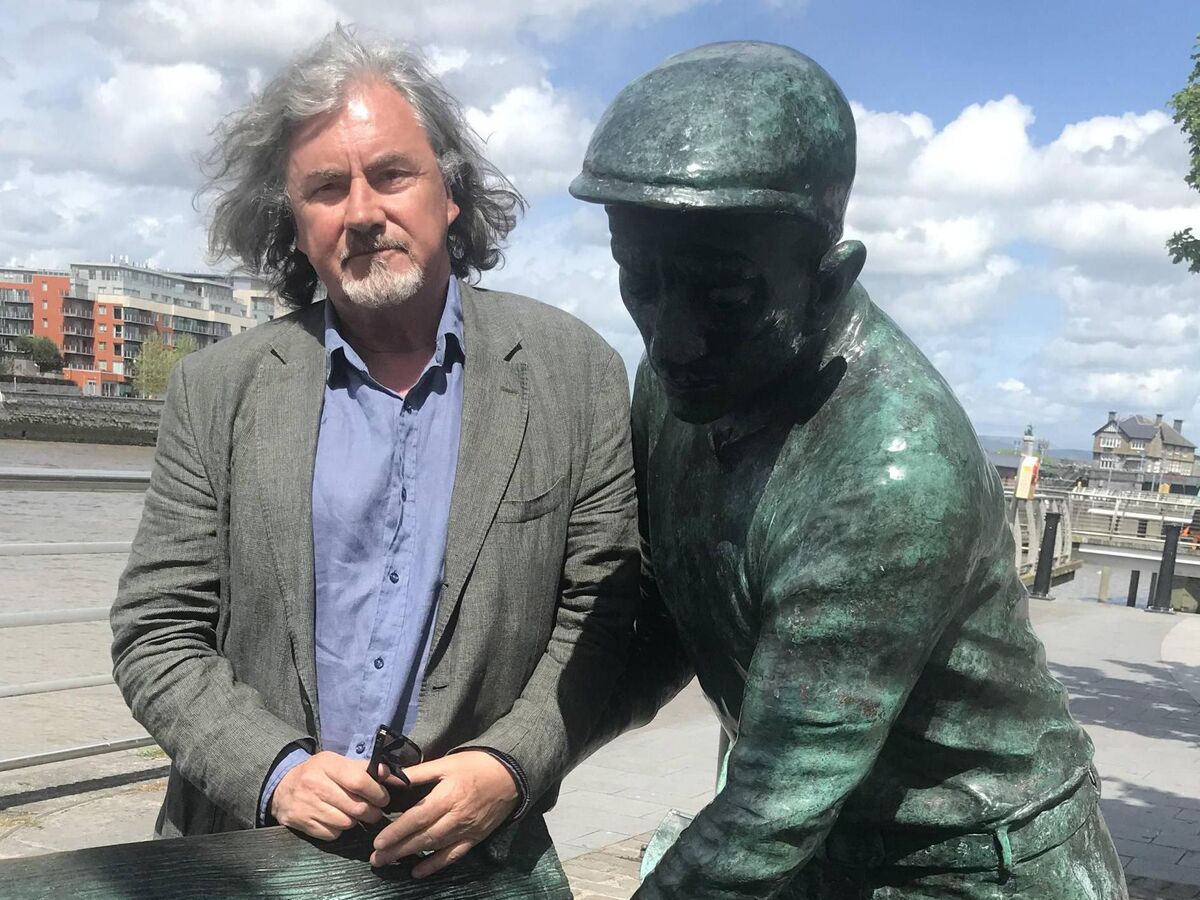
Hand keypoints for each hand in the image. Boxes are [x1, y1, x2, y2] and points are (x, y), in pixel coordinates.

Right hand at [270, 750, 390, 840]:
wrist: (281, 787)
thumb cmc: (316, 773)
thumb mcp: (336, 762)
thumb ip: (362, 768)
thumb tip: (389, 774)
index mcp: (327, 765)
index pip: (360, 781)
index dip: (377, 793)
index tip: (383, 798)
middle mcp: (316, 785)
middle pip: (356, 807)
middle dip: (372, 812)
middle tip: (375, 811)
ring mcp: (308, 806)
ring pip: (346, 823)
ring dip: (355, 821)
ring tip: (354, 814)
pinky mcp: (302, 823)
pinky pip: (332, 834)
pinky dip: (339, 830)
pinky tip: (336, 820)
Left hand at [370, 750, 519, 875]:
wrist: (511, 774)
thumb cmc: (475, 765)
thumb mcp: (446, 762)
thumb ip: (417, 772)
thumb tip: (389, 776)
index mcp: (447, 796)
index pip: (417, 817)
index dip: (397, 831)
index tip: (379, 841)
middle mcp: (456, 816)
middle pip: (423, 836)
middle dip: (397, 849)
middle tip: (376, 858)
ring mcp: (466, 830)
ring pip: (435, 847)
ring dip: (410, 856)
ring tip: (389, 862)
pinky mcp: (475, 838)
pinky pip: (453, 855)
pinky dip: (435, 865)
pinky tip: (418, 872)